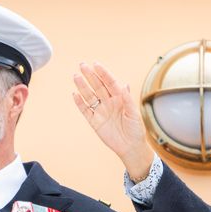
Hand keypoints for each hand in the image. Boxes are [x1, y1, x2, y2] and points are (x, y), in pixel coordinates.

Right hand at [72, 62, 153, 180]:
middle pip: (98, 86)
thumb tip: (124, 85)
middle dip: (90, 76)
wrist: (131, 147)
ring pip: (90, 96)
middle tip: (82, 65)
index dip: (103, 73)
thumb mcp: (134, 113)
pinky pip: (85, 110)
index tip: (96, 64)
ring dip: (82, 86)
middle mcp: (109, 102)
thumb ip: (127, 100)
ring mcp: (101, 111)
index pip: (110, 82)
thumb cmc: (136, 130)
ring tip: (76, 76)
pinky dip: (80, 103)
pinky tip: (75, 94)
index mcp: (120, 98)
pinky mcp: (94, 121)